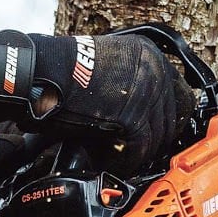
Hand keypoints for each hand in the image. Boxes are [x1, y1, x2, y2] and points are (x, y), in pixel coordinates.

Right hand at [0, 32, 194, 173]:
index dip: (170, 120)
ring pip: (159, 136)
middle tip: (140, 153)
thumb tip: (148, 118)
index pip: (180, 95)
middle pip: (173, 118)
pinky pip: (141, 148)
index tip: (161, 134)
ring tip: (124, 158)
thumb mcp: (111, 69)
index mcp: (150, 54)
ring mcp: (148, 91)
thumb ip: (135, 86)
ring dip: (142, 152)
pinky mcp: (134, 114)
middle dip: (157, 140)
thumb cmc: (63, 73)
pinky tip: (115, 162)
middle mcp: (155, 68)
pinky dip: (128, 160)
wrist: (37, 73)